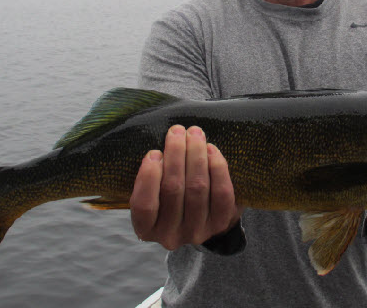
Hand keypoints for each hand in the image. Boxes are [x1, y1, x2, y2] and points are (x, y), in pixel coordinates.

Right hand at [129, 125, 242, 249]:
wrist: (202, 216)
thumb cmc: (169, 196)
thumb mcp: (152, 192)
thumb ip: (151, 175)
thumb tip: (158, 144)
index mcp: (146, 229)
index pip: (144, 205)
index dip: (149, 176)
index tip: (154, 152)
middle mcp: (170, 236)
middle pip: (173, 190)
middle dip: (175, 155)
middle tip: (177, 131)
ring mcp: (197, 231)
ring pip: (198, 188)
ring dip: (196, 155)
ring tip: (195, 134)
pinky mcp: (221, 223)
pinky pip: (222, 194)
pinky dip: (217, 168)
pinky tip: (211, 150)